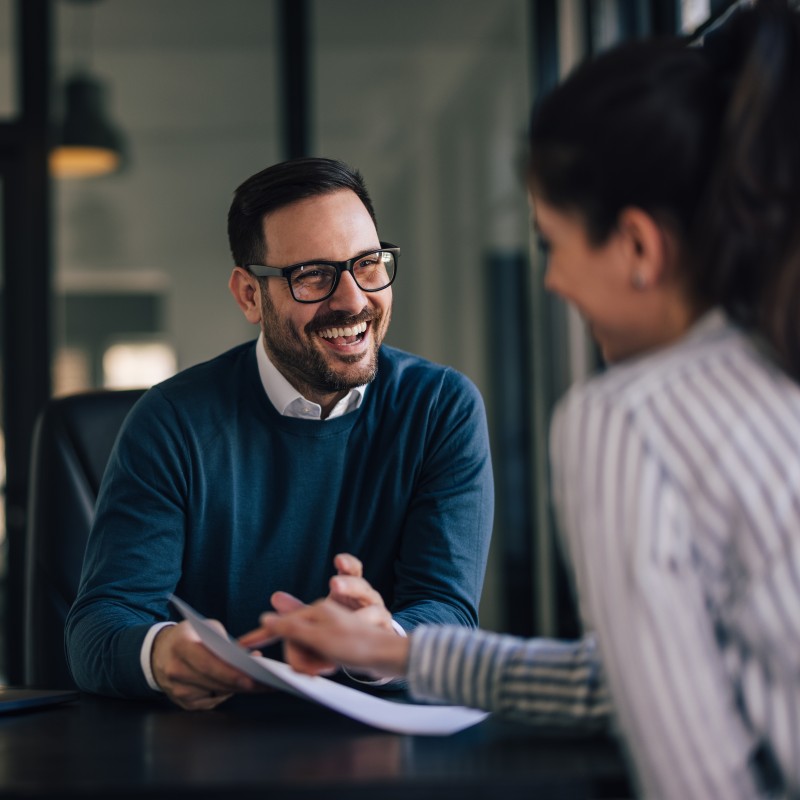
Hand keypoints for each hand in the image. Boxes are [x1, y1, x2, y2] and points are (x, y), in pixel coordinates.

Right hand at [151, 620, 260, 709]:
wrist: (160, 652)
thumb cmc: (189, 636)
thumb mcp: (206, 627)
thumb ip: (227, 641)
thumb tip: (252, 657)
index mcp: (181, 646)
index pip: (207, 663)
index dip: (229, 673)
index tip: (250, 677)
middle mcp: (176, 670)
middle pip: (213, 682)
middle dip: (240, 684)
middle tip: (264, 683)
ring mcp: (177, 689)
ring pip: (214, 693)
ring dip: (237, 689)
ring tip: (260, 684)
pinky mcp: (182, 702)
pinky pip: (210, 701)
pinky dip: (227, 694)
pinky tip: (241, 688)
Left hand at [238, 553, 392, 650]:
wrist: (374, 653)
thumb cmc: (344, 633)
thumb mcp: (317, 623)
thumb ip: (296, 614)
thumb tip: (275, 598)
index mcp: (349, 591)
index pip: (351, 570)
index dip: (347, 563)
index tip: (338, 561)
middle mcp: (365, 598)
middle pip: (361, 584)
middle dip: (349, 584)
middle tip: (335, 585)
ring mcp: (377, 613)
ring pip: (374, 606)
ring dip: (361, 611)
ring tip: (353, 622)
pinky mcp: (385, 630)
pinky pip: (381, 629)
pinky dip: (372, 632)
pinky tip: (364, 632)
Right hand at [255, 598, 410, 677]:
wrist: (389, 657)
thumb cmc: (357, 644)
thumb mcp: (319, 638)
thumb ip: (291, 628)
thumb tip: (267, 618)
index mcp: (315, 612)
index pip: (282, 625)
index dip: (261, 635)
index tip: (242, 644)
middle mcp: (321, 618)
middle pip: (293, 641)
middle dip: (300, 659)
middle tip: (315, 669)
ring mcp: (329, 629)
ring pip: (305, 651)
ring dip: (314, 663)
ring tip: (330, 665)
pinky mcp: (336, 642)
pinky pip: (318, 656)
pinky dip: (322, 664)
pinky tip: (333, 666)